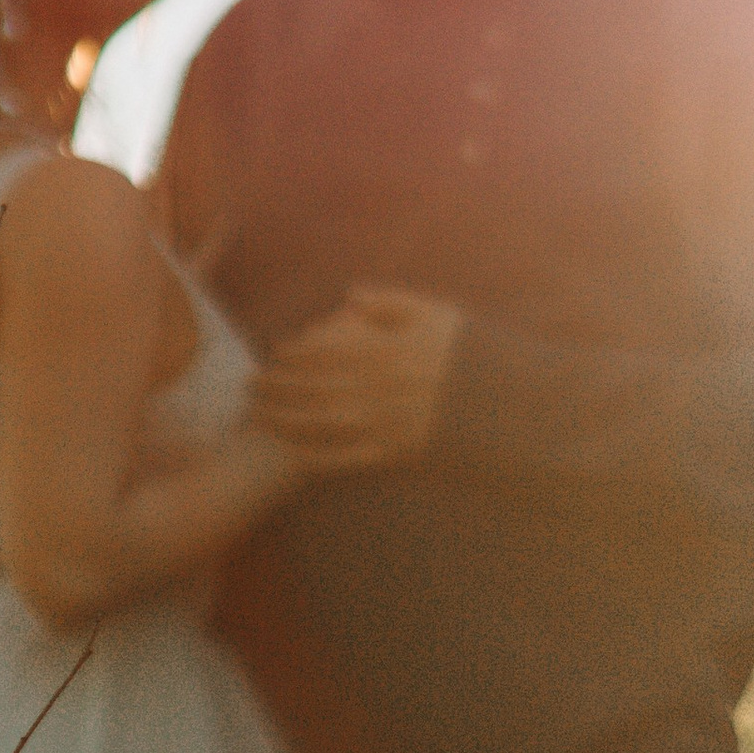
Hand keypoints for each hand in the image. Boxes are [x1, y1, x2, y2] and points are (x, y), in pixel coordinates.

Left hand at [249, 287, 465, 471]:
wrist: (504, 404)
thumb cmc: (469, 353)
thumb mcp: (434, 314)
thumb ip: (389, 302)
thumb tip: (349, 296)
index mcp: (382, 350)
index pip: (323, 350)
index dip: (292, 354)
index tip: (273, 354)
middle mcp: (376, 387)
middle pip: (311, 387)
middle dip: (275, 388)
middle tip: (249, 388)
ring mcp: (383, 422)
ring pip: (320, 422)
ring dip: (284, 420)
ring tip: (258, 418)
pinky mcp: (394, 453)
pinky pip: (347, 456)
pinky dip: (316, 454)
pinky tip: (295, 452)